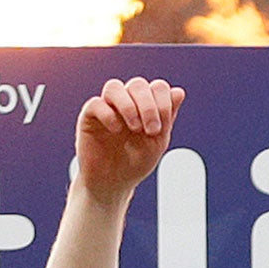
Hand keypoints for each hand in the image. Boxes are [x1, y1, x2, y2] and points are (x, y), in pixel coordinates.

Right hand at [75, 77, 182, 202]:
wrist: (114, 183)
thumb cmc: (136, 162)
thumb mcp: (158, 141)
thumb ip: (167, 116)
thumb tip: (179, 91)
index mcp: (145, 106)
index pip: (157, 87)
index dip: (163, 103)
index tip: (161, 129)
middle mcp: (126, 102)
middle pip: (137, 84)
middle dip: (148, 106)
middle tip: (150, 130)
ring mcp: (107, 108)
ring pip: (114, 87)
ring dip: (129, 106)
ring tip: (135, 128)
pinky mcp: (89, 117)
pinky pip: (96, 104)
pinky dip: (109, 115)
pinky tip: (116, 131)